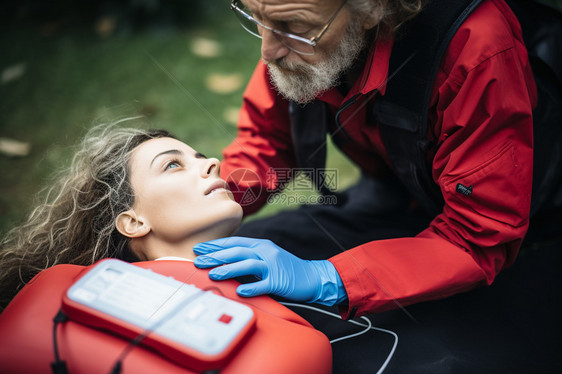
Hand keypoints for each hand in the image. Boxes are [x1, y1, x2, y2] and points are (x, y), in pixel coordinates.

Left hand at [193, 236, 345, 304]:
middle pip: (237, 251)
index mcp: (261, 245)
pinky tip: (240, 291)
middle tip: (198, 261)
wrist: (312, 276)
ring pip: (248, 264)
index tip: (200, 248)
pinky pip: (264, 284)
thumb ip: (249, 257)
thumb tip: (224, 262)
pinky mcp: (280, 281)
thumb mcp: (266, 257)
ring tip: (213, 274)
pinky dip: (251, 288)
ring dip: (229, 269)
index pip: (234, 242)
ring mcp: (273, 266)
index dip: (216, 245)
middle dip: (216, 256)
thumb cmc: (286, 269)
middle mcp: (266, 252)